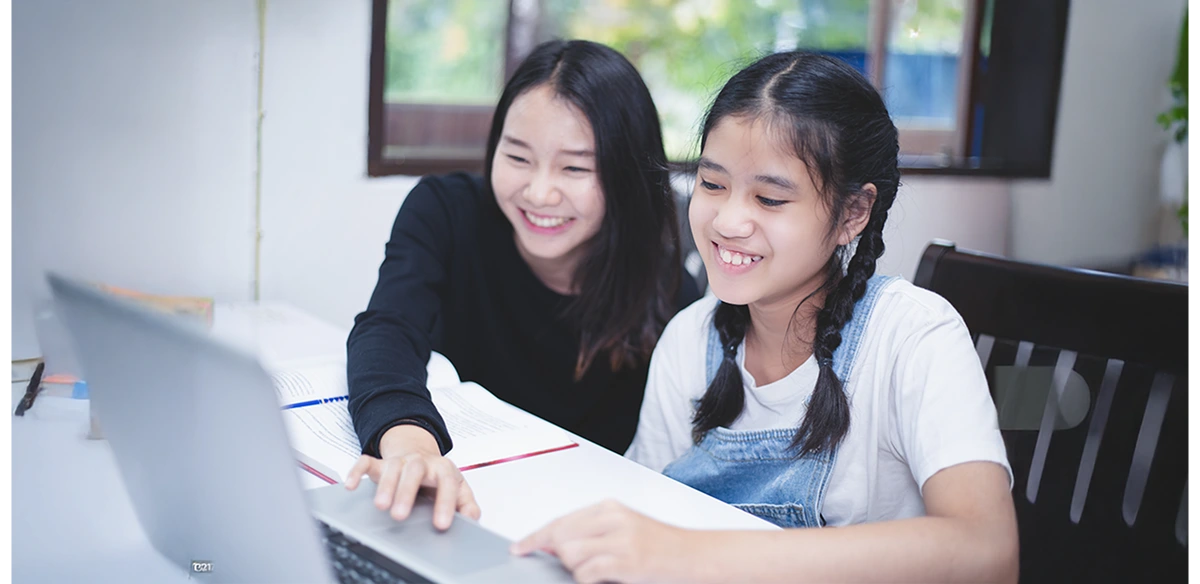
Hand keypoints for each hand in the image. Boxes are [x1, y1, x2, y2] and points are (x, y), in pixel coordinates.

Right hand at [343, 424, 480, 529]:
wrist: (419, 451)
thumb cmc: (437, 475)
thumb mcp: (457, 487)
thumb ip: (466, 503)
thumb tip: (473, 518)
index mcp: (442, 468)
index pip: (446, 483)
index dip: (445, 503)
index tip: (441, 524)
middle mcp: (421, 462)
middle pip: (415, 472)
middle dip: (406, 493)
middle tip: (400, 515)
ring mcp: (400, 461)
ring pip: (392, 468)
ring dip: (385, 486)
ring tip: (380, 506)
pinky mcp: (380, 462)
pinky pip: (367, 461)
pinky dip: (357, 471)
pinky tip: (352, 485)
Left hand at [511, 500, 695, 583]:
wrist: (697, 556)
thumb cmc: (662, 547)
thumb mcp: (624, 531)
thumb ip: (590, 533)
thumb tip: (553, 545)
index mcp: (610, 508)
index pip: (561, 521)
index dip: (536, 536)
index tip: (520, 547)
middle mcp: (613, 518)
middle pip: (560, 537)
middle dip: (561, 557)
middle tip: (581, 567)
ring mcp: (620, 540)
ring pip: (570, 555)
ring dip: (577, 570)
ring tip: (600, 572)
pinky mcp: (627, 561)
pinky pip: (587, 573)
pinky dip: (586, 580)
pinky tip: (601, 579)